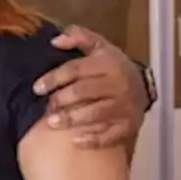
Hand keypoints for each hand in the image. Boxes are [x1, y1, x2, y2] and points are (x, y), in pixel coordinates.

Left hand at [31, 24, 147, 148]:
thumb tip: (55, 40)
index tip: (37, 88)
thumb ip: (78, 38)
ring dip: (72, 119)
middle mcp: (118, 85)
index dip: (54, 78)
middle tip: (46, 106)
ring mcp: (124, 107)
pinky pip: (110, 135)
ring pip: (95, 114)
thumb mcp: (99, 46)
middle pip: (84, 92)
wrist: (143, 87)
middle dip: (61, 100)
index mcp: (108, 64)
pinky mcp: (128, 126)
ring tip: (52, 123)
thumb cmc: (112, 66)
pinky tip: (75, 141)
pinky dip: (93, 139)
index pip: (76, 69)